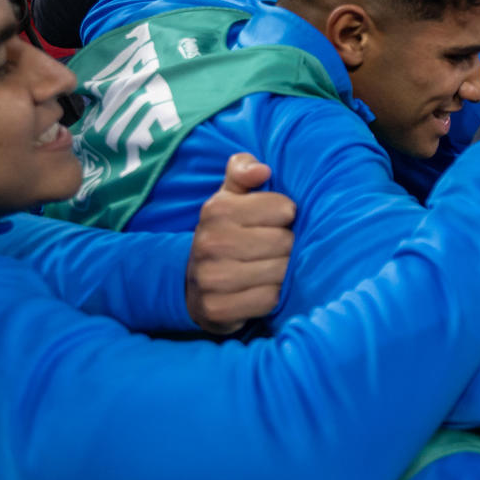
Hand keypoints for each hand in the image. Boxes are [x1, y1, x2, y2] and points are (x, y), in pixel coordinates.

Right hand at [185, 152, 296, 333]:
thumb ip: (243, 170)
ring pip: (280, 272)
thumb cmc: (226, 233)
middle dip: (287, 246)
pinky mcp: (218, 308)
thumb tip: (263, 170)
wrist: (193, 284)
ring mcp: (211, 278)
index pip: (283, 208)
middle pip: (284, 242)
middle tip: (275, 250)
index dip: (286, 216)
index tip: (276, 222)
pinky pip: (269, 299)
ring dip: (283, 272)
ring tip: (270, 268)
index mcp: (217, 209)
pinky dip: (273, 296)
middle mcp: (210, 242)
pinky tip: (262, 289)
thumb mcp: (230, 197)